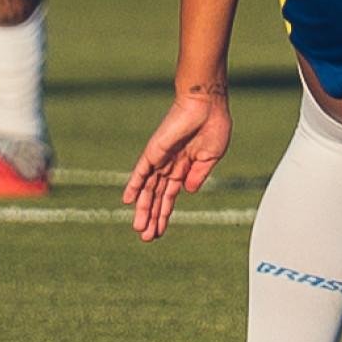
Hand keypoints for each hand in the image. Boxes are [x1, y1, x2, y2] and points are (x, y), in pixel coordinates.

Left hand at [124, 84, 233, 241]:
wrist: (207, 104)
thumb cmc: (214, 125)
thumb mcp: (211, 157)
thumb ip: (198, 174)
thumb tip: (187, 192)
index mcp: (185, 167)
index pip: (170, 195)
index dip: (165, 213)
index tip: (160, 231)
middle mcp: (169, 165)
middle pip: (157, 195)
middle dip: (153, 216)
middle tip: (146, 237)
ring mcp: (160, 159)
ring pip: (149, 189)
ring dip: (144, 208)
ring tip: (139, 228)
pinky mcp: (154, 151)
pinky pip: (141, 171)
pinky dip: (134, 185)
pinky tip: (128, 200)